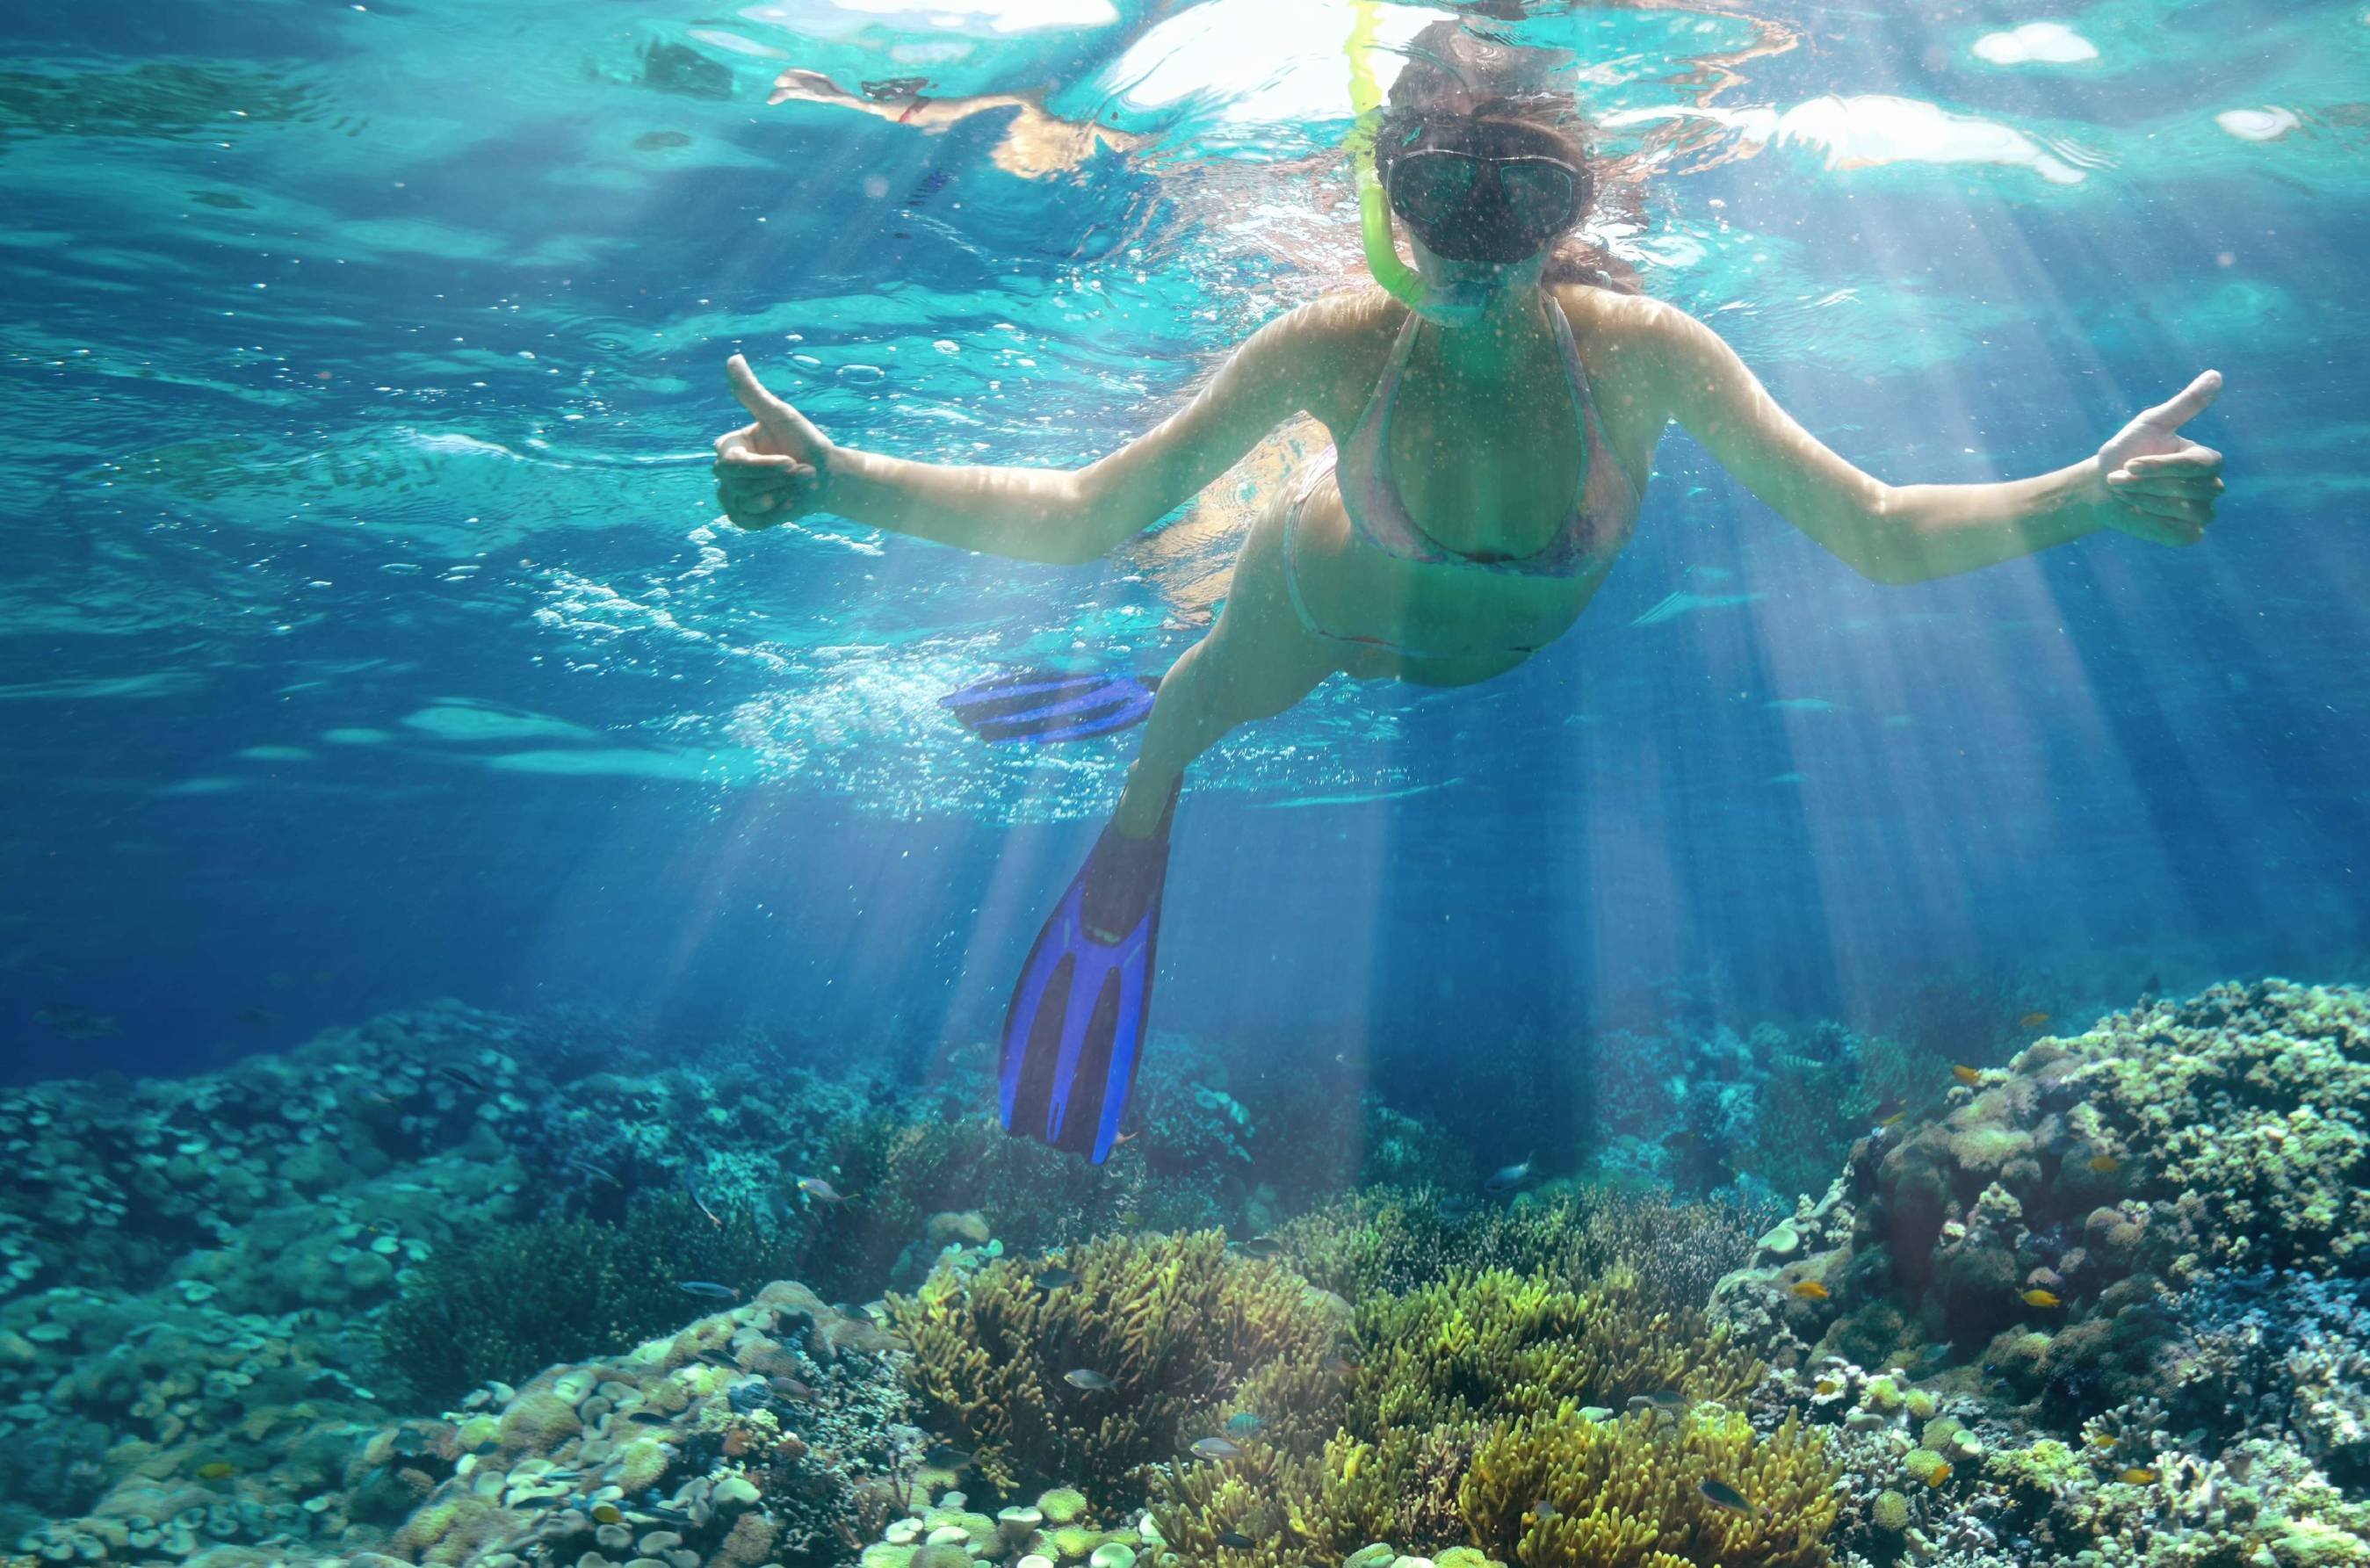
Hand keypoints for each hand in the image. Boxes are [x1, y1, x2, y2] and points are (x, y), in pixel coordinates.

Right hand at [712, 354, 836, 528]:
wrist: (827, 477)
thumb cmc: (805, 442)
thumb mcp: (780, 416)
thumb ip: (751, 392)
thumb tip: (733, 359)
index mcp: (732, 445)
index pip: (728, 461)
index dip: (760, 466)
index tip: (791, 461)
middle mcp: (728, 470)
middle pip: (734, 483)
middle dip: (773, 479)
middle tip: (801, 473)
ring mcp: (734, 495)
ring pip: (739, 502)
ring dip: (776, 496)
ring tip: (795, 488)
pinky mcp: (745, 516)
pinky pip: (746, 521)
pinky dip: (770, 516)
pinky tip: (789, 505)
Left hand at [2095, 370, 2224, 546]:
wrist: (2099, 488)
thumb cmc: (2125, 452)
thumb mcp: (2150, 423)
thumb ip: (2185, 404)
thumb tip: (2216, 374)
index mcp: (2205, 459)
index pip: (2199, 465)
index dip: (2163, 467)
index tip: (2130, 464)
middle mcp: (2209, 486)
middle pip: (2193, 489)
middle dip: (2149, 484)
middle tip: (2120, 479)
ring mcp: (2201, 512)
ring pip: (2188, 511)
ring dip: (2148, 501)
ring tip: (2125, 492)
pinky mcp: (2188, 534)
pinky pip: (2183, 531)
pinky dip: (2156, 522)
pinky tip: (2138, 511)